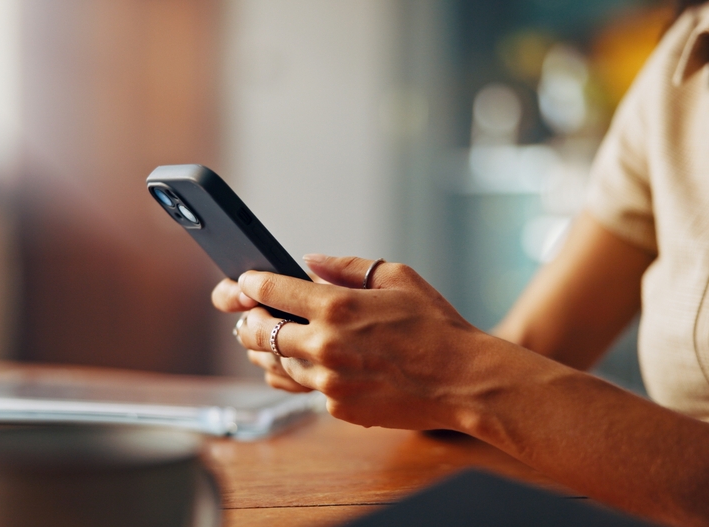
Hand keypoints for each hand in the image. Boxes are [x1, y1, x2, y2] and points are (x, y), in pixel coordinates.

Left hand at [229, 254, 496, 430]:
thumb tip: (310, 261)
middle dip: (248, 320)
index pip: (270, 291)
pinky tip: (306, 364)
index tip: (246, 282)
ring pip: (274, 365)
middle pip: (258, 333)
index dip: (250, 284)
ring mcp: (328, 381)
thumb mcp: (397, 277)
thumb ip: (346, 267)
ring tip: (272, 339)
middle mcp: (325, 345)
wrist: (463, 379)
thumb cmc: (435, 325)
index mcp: (337, 306)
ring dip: (267, 350)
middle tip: (250, 314)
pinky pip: (303, 388)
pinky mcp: (337, 407)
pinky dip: (300, 374)